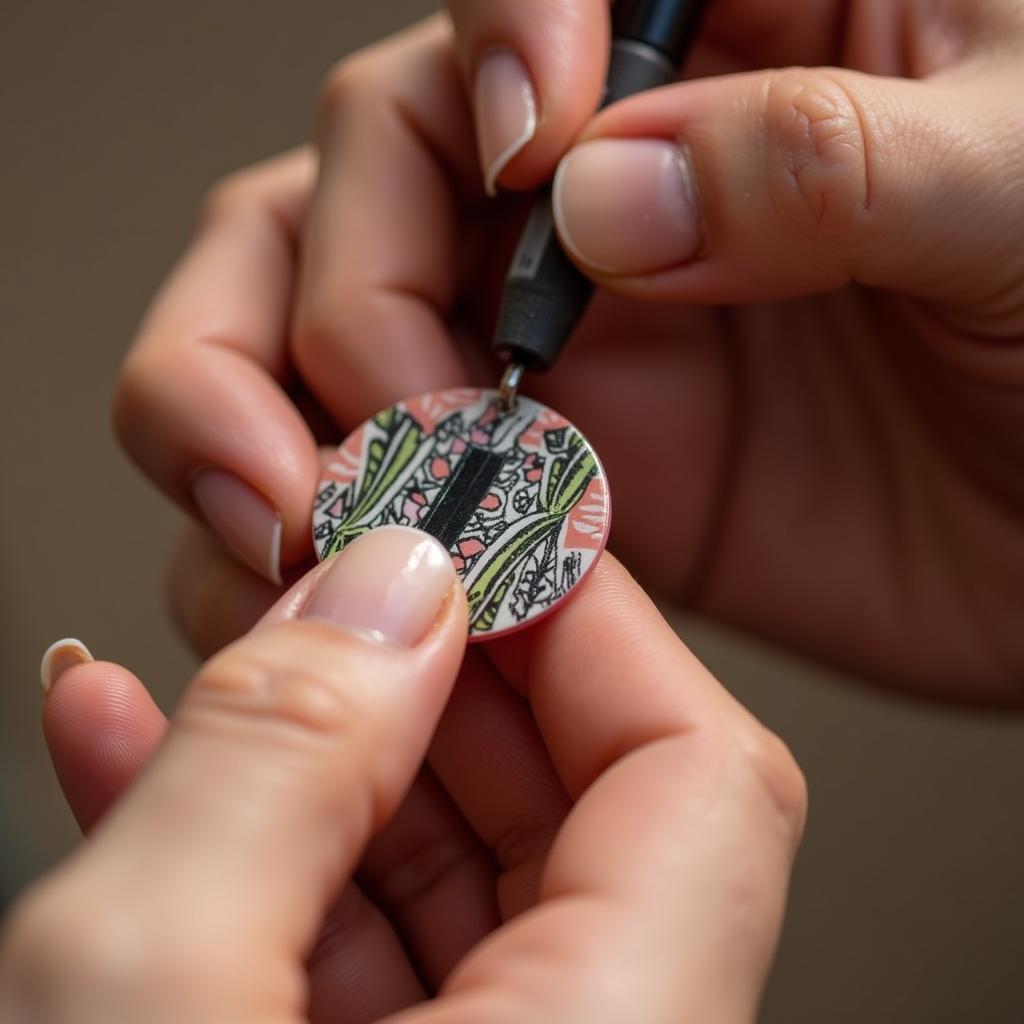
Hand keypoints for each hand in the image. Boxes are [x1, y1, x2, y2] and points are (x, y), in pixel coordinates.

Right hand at [1, 533, 803, 1022]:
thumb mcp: (138, 1022)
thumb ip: (275, 768)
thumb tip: (382, 581)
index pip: (699, 777)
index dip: (590, 618)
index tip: (478, 517)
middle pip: (570, 804)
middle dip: (439, 658)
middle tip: (338, 557)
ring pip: (446, 857)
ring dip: (327, 731)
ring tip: (220, 639)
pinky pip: (344, 934)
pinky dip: (252, 831)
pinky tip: (139, 745)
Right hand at [113, 4, 1023, 699]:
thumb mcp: (1022, 193)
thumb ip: (821, 160)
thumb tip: (599, 187)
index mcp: (727, 42)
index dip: (493, 46)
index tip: (528, 161)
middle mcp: (600, 177)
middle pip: (370, 160)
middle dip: (346, 284)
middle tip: (393, 405)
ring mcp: (552, 329)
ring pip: (326, 305)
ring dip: (272, 392)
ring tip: (309, 506)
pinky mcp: (541, 457)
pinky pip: (389, 458)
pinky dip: (333, 501)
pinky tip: (347, 558)